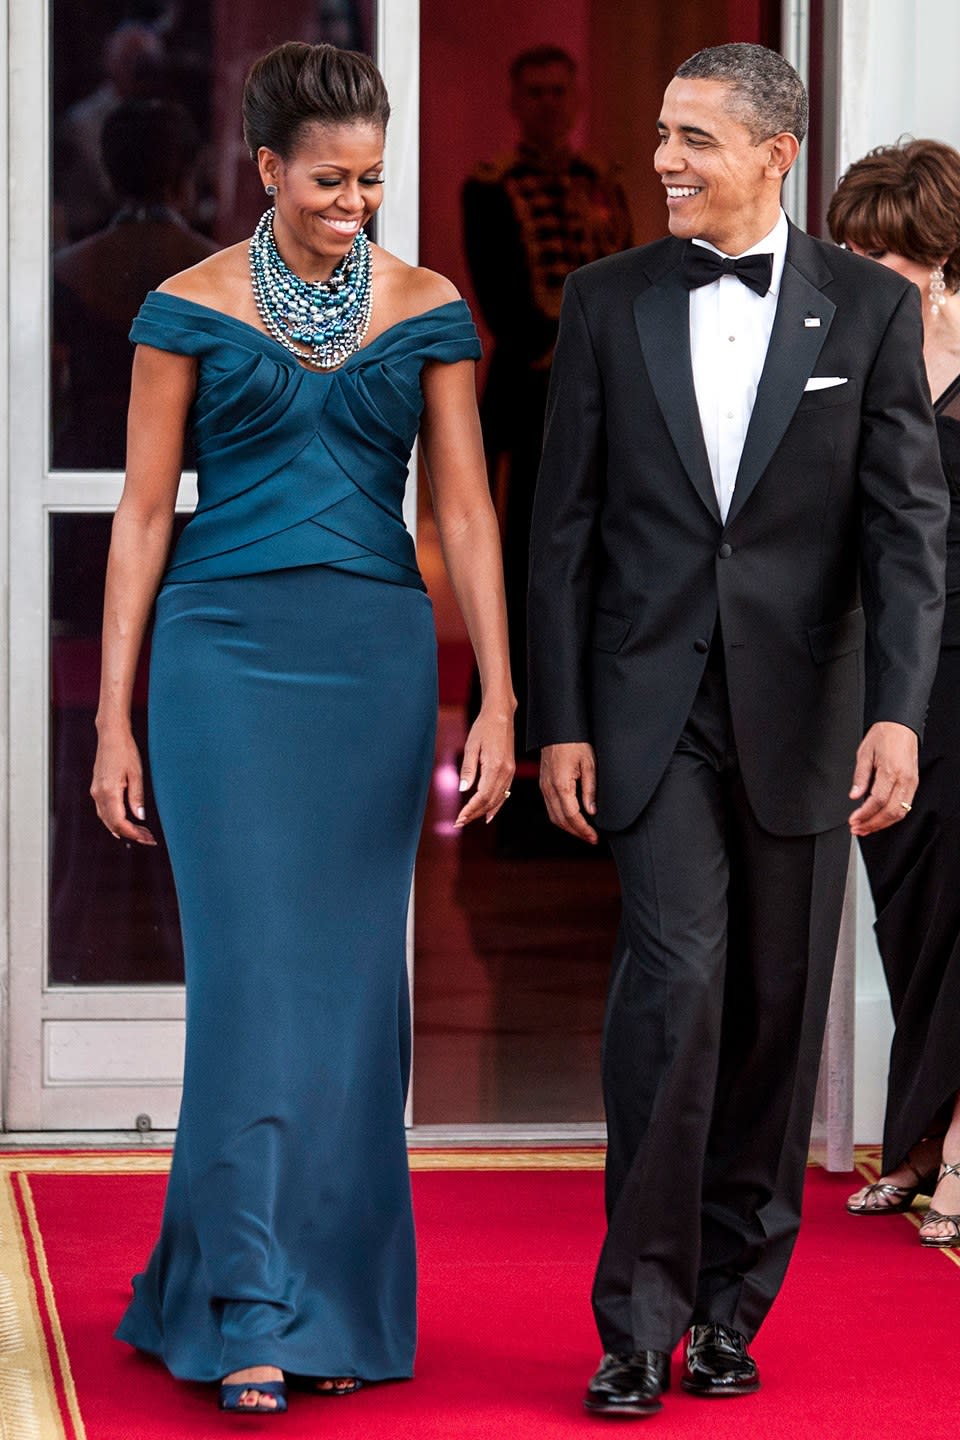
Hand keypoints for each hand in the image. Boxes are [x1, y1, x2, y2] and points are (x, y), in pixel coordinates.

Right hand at [90, 726, 156, 844]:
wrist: (111, 735)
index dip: (133, 833)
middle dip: (130, 834)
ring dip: (122, 829)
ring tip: (140, 833)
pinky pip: (103, 811)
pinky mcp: (96, 788)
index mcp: (109, 792)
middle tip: (148, 839)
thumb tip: (140, 817)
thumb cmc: (125, 751)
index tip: (147, 838)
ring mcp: (95, 791)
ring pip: (106, 819)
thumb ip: (137, 797)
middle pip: (112, 824)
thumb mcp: (137, 774)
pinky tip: (125, 823)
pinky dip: (114, 820)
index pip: (120, 822)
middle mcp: (99, 794)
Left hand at [455, 703, 514, 825]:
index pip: (482, 796)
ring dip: (483, 812)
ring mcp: (510, 773)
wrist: (501, 716)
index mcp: (495, 767)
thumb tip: (462, 790)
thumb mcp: (471, 746)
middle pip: (490, 802)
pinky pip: (504, 794)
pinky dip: (496, 806)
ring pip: (498, 800)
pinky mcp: (510, 771)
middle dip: (474, 814)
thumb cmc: (483, 728)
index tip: (458, 818)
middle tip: (459, 823)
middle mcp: (505, 772)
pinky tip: (488, 814)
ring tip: (469, 820)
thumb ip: (468, 769)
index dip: (470, 810)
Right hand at [539, 742, 598, 844]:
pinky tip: (572, 819)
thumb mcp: (589, 764)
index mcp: (561, 784)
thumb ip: (590, 789)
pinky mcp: (543, 785)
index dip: (583, 829)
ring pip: (553, 816)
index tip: (594, 837)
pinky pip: (550, 808)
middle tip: (591, 838)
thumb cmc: (574, 742)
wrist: (557, 729)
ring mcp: (543, 787)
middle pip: (560, 821)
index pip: (572, 816)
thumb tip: (592, 810)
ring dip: (568, 828)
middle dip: (577, 832)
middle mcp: (548, 788)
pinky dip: (561, 818)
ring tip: (583, 832)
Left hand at [848, 721, 917, 835]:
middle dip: (872, 824)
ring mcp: (911, 783)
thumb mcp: (864, 753)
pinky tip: (879, 819)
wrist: (900, 726)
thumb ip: (860, 777)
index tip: (853, 820)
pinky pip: (905, 806)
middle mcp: (904, 779)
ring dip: (882, 824)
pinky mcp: (914, 784)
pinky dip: (891, 817)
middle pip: (890, 811)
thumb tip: (854, 796)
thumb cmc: (883, 736)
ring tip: (866, 828)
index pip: (877, 801)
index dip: (864, 814)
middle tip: (857, 829)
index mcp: (890, 771)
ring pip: (899, 812)